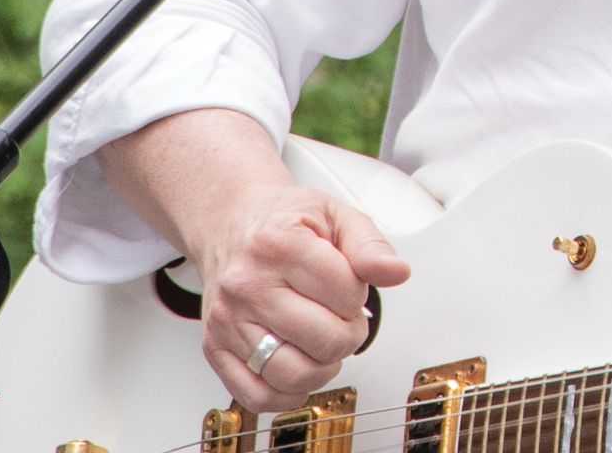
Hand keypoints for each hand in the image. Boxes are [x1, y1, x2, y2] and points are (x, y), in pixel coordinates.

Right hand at [192, 182, 410, 410]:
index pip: (346, 293)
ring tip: (322, 344)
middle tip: (342, 318)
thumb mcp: (335, 216)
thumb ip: (369, 245)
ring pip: (292, 375)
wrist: (230, 223)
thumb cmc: (283, 222)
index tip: (350, 288)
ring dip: (323, 368)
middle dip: (349, 334)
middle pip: (324, 340)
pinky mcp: (216, 347)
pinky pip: (257, 395)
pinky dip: (287, 394)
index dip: (359, 296)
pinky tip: (298, 367)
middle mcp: (247, 284)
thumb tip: (395, 272)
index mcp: (279, 245)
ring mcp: (228, 320)